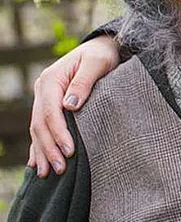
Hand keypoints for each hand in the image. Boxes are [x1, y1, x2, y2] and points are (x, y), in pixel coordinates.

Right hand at [28, 36, 119, 176]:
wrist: (102, 47)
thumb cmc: (102, 55)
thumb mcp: (97, 63)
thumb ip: (84, 82)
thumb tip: (70, 105)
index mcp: (51, 79)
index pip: (50, 112)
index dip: (58, 133)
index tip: (70, 151)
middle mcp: (42, 89)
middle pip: (40, 124)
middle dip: (49, 148)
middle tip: (61, 168)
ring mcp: (44, 97)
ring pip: (37, 129)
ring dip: (42, 152)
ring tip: (47, 174)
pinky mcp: (49, 104)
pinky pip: (41, 128)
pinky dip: (39, 145)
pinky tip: (37, 163)